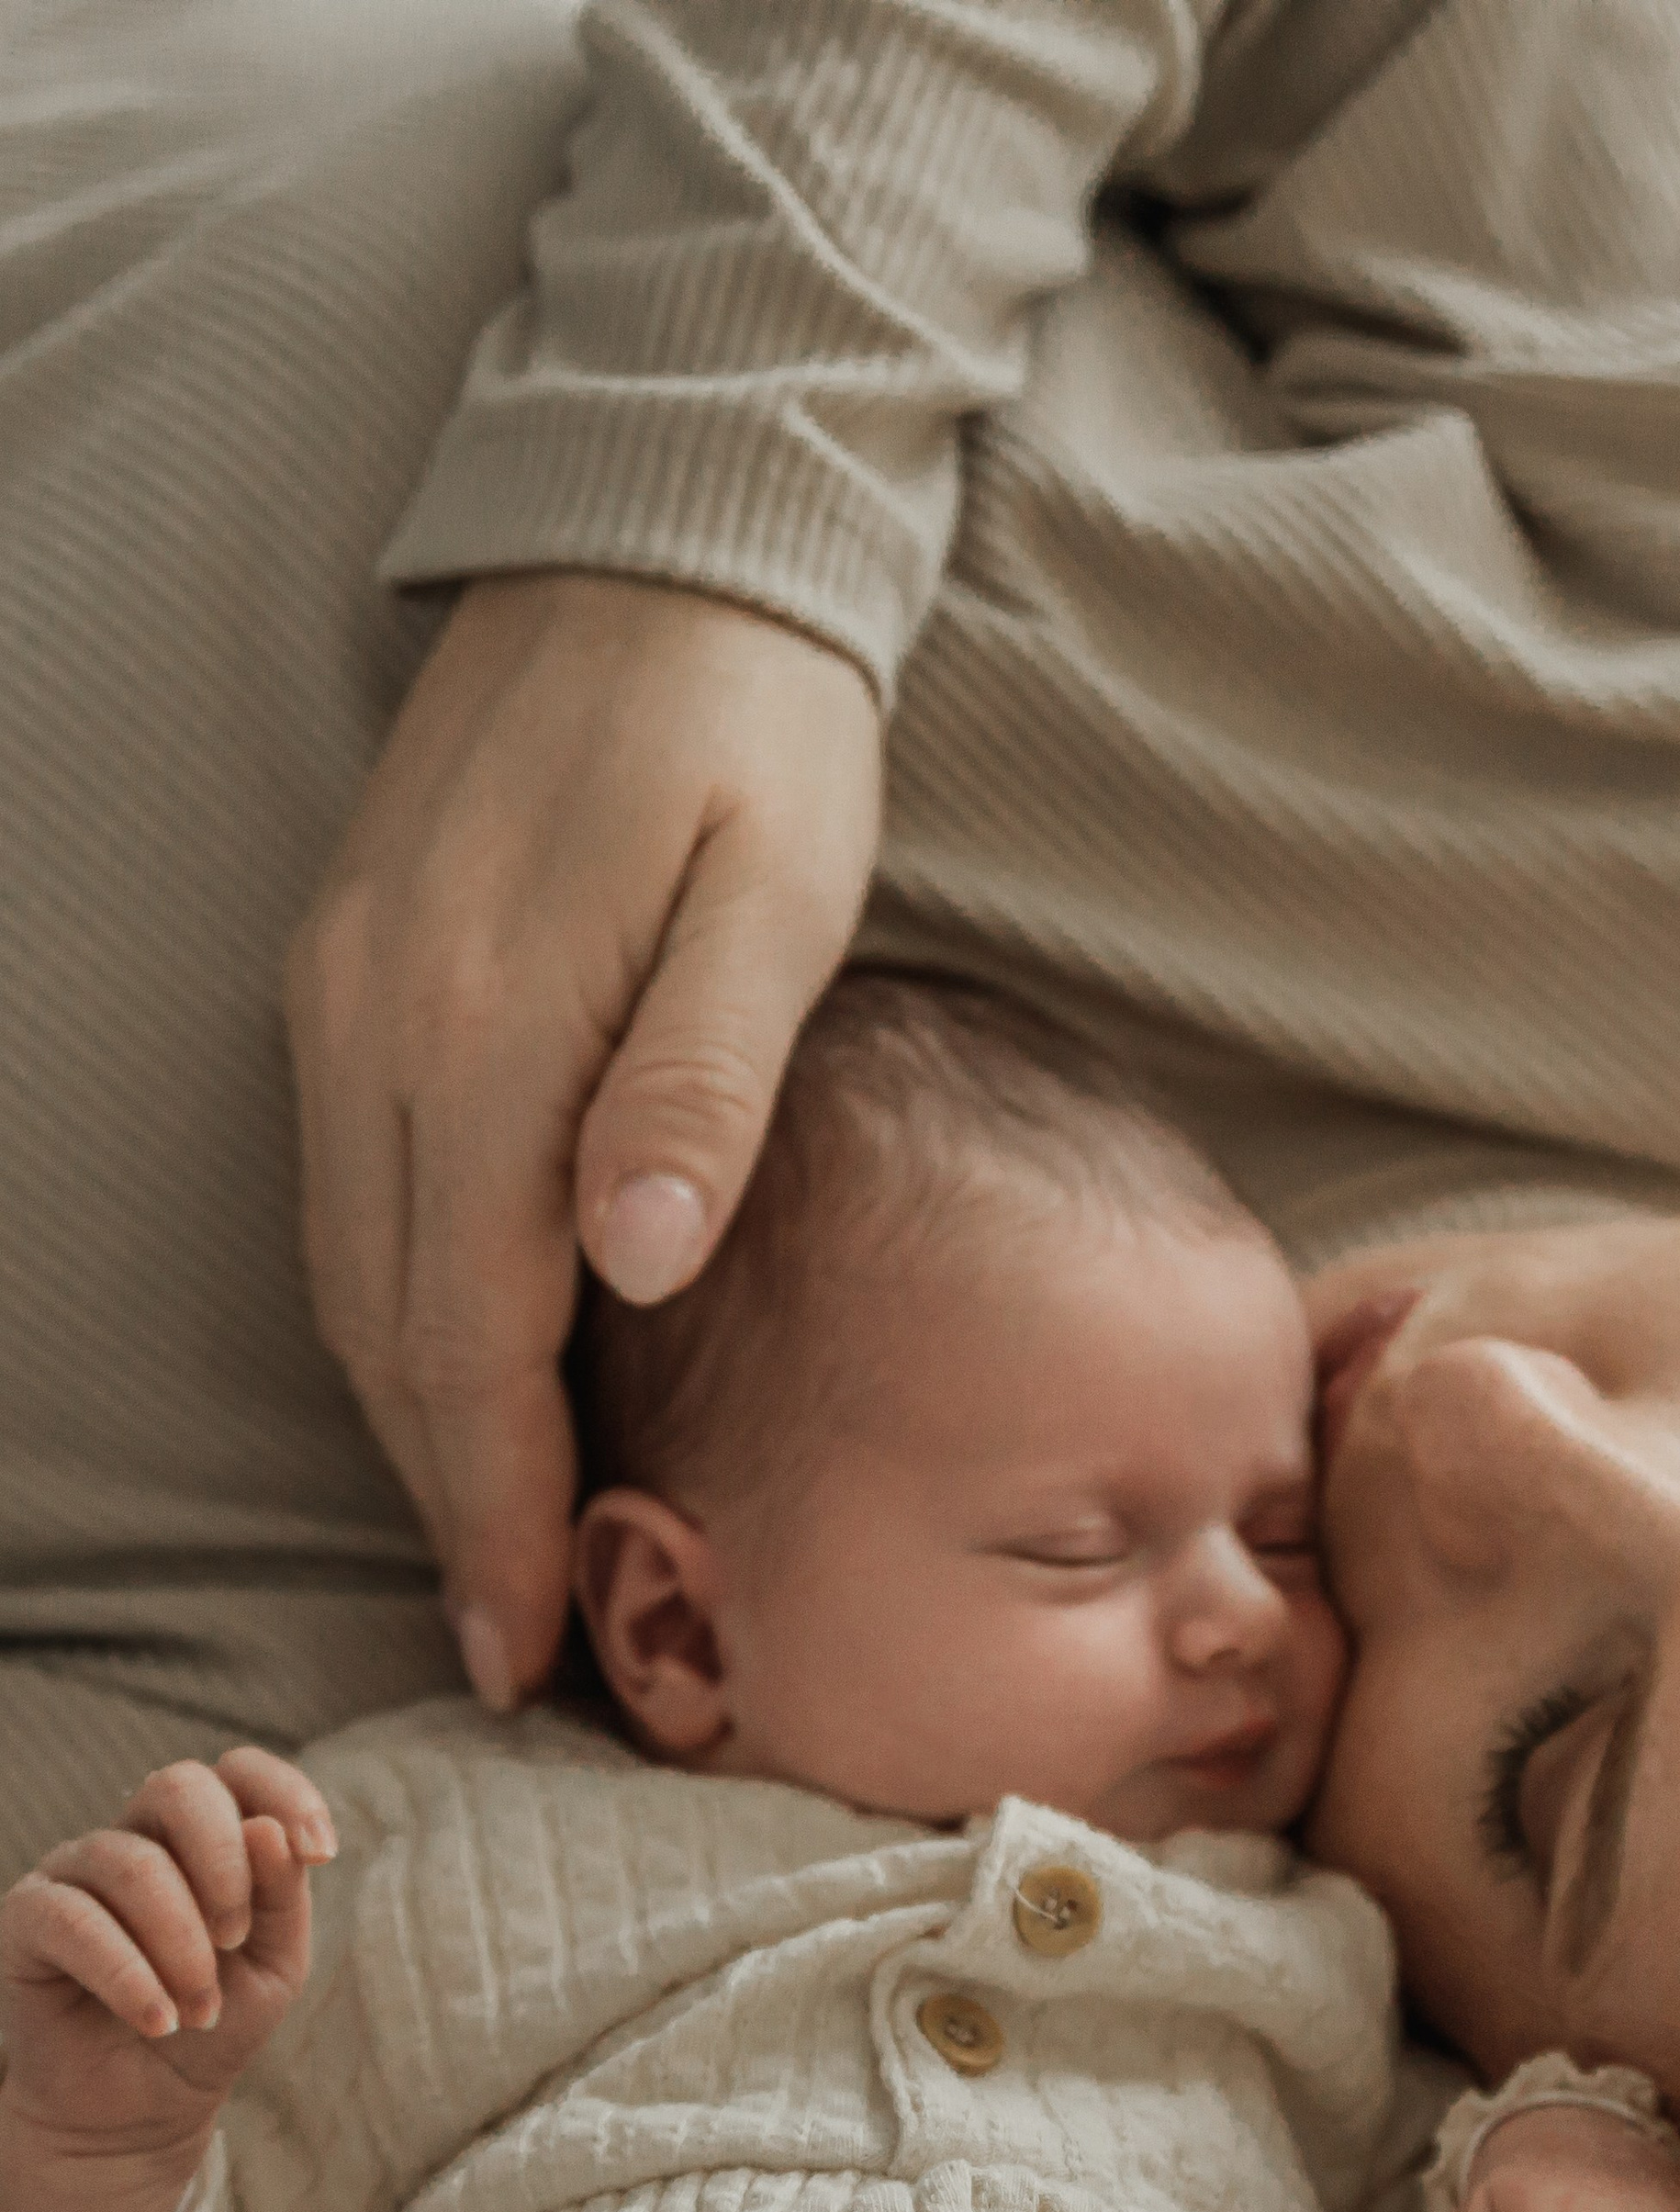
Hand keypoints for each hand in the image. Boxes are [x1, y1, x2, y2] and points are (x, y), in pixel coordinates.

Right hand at [0, 1752, 334, 2211]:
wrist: (143, 2108)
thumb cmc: (214, 2024)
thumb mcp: (274, 1965)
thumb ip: (282, 1897)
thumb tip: (269, 1830)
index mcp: (204, 1837)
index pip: (239, 1770)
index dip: (286, 1793)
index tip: (320, 1854)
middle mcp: (137, 1838)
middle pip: (178, 1787)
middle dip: (224, 1866)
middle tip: (236, 1941)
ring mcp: (76, 1872)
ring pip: (131, 1863)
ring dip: (182, 1945)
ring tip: (200, 2012)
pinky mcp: (27, 1919)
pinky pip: (73, 1919)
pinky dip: (128, 1975)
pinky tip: (158, 2020)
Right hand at [286, 572, 883, 1713]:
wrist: (657, 538)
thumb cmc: (762, 730)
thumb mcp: (780, 893)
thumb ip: (704, 1080)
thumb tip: (635, 1264)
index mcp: (487, 1030)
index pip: (474, 1333)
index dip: (498, 1500)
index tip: (524, 1638)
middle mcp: (376, 1027)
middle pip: (391, 1331)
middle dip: (446, 1503)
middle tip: (503, 1646)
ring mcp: (340, 996)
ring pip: (350, 1273)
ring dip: (411, 1422)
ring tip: (476, 1548)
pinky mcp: (347, 969)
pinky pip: (348, 1192)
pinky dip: (391, 1313)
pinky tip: (448, 1372)